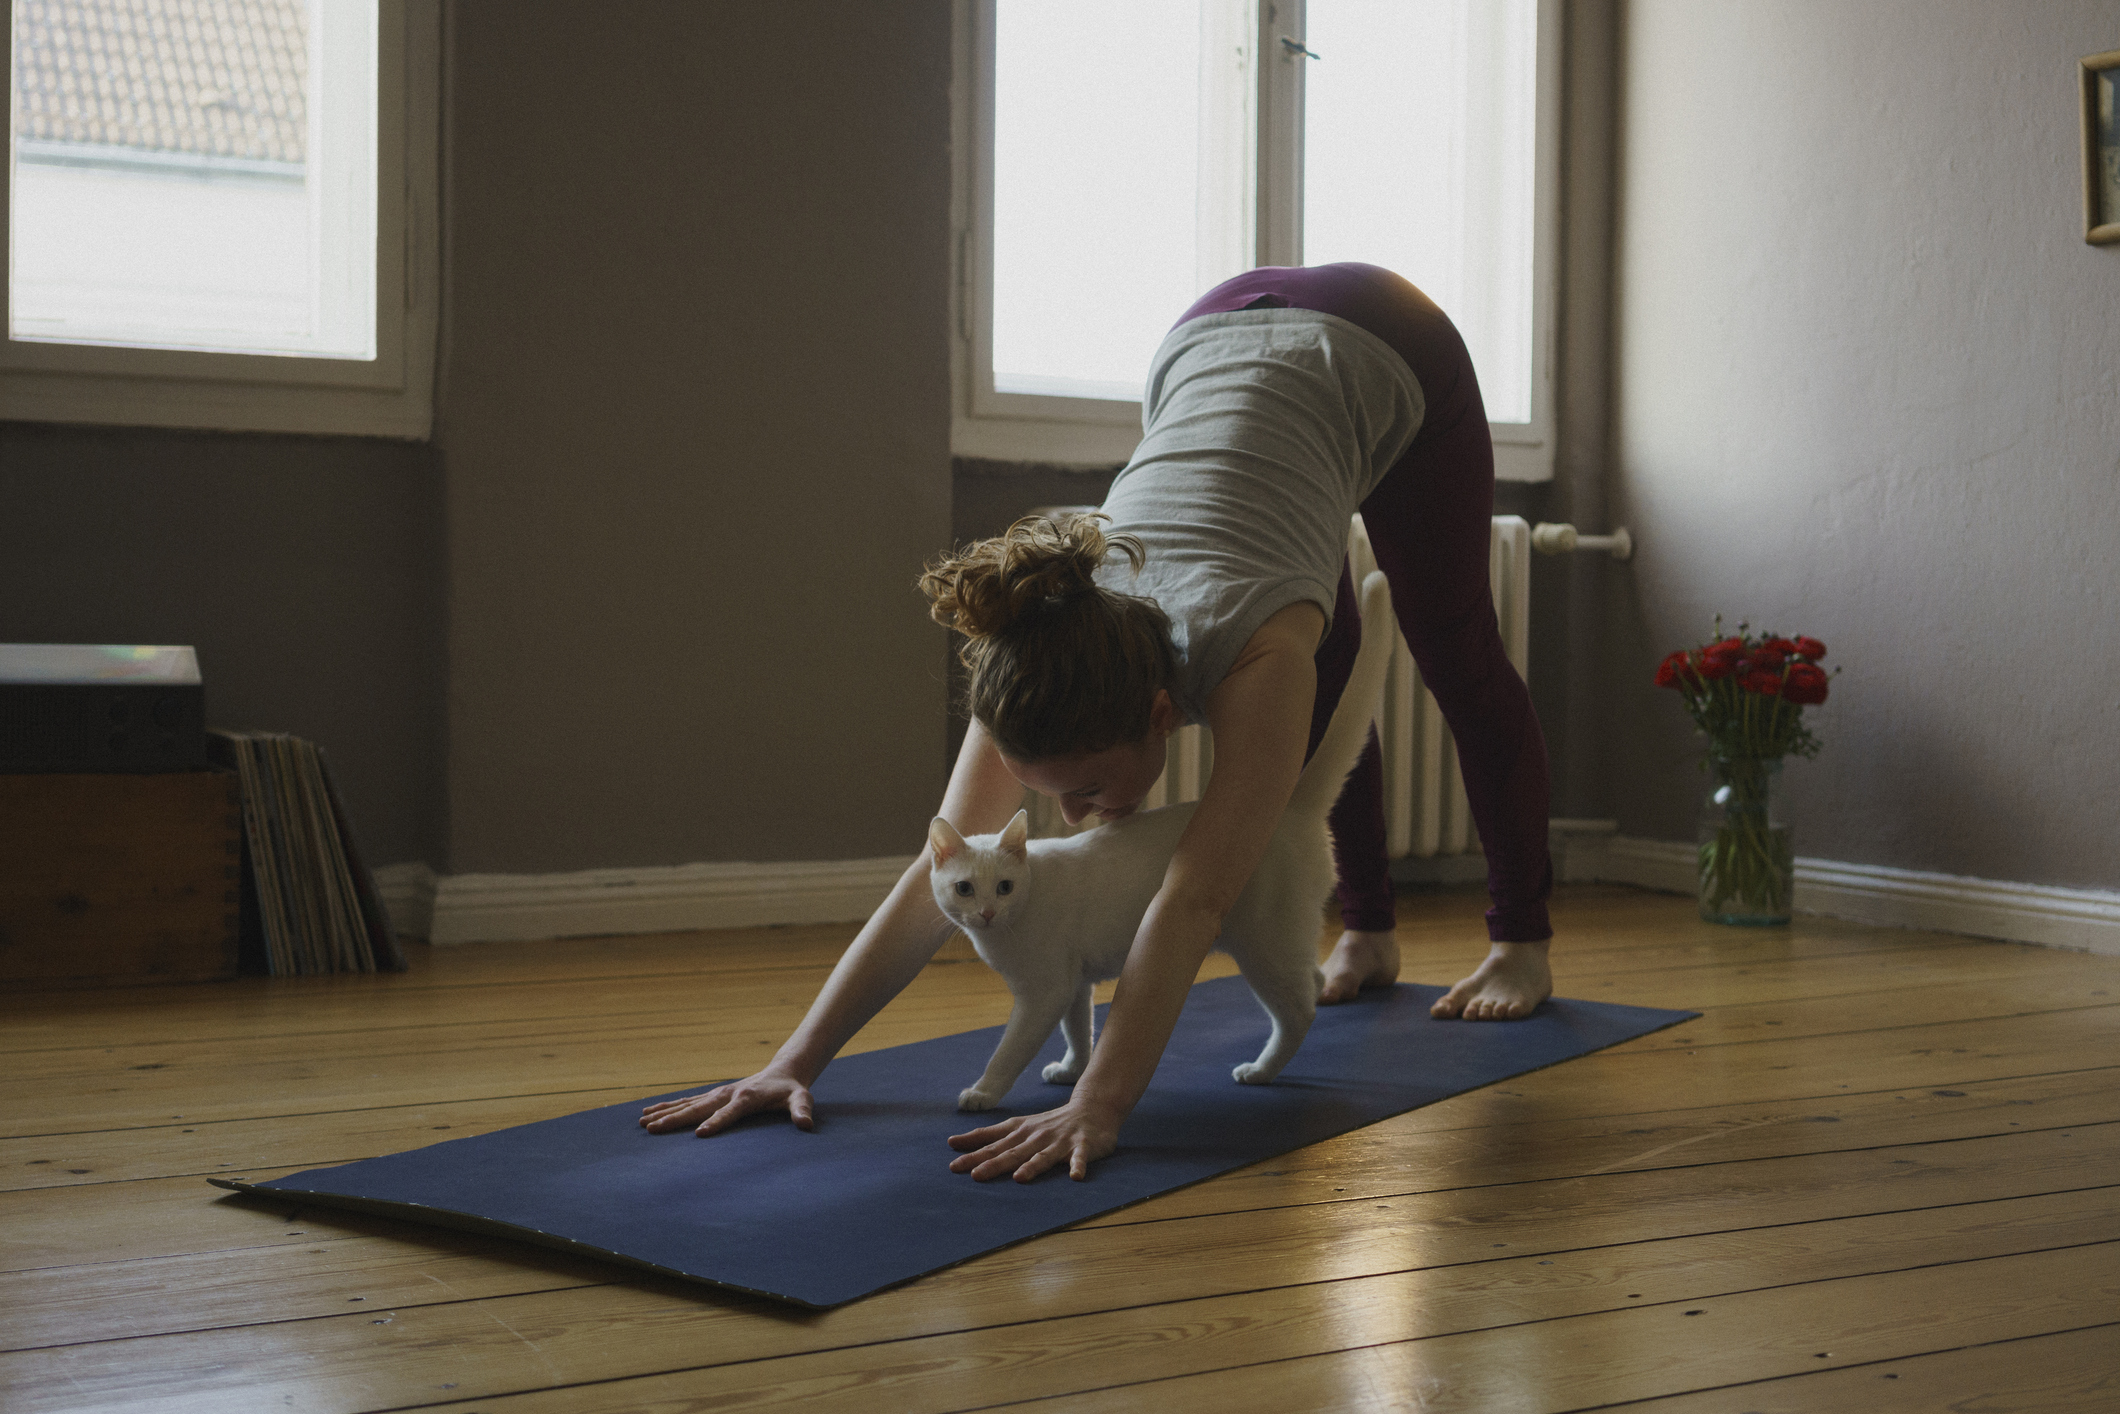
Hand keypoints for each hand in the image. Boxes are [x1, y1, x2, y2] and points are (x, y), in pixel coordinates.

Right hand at [639, 1072, 813, 1135]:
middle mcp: (728, 1094)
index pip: (728, 1113)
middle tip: (652, 1129)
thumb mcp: (801, 1099)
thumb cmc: (792, 1091)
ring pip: (688, 1104)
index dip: (716, 1123)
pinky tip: (650, 1113)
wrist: (782, 1073)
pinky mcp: (713, 1096)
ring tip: (642, 1122)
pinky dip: (668, 1107)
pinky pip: (688, 1102)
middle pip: (698, 1108)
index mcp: (747, 1098)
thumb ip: (802, 1111)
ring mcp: (718, 1094)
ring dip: (665, 1113)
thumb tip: (806, 1125)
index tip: (699, 1135)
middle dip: (675, 1119)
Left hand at [946, 1098, 1121, 1181]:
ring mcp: (1059, 1141)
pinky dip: (1078, 1166)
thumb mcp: (1016, 1126)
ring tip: (1019, 1178)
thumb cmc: (1048, 1123)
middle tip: (975, 1175)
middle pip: (1013, 1152)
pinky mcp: (1082, 1146)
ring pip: (1043, 1156)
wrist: (1090, 1108)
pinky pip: (1080, 1157)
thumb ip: (988, 1136)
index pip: (992, 1144)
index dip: (973, 1154)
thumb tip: (953, 1142)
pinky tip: (1075, 1176)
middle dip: (994, 1164)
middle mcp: (1036, 1136)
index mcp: (1019, 1132)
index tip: (953, 1166)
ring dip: (1032, 1166)